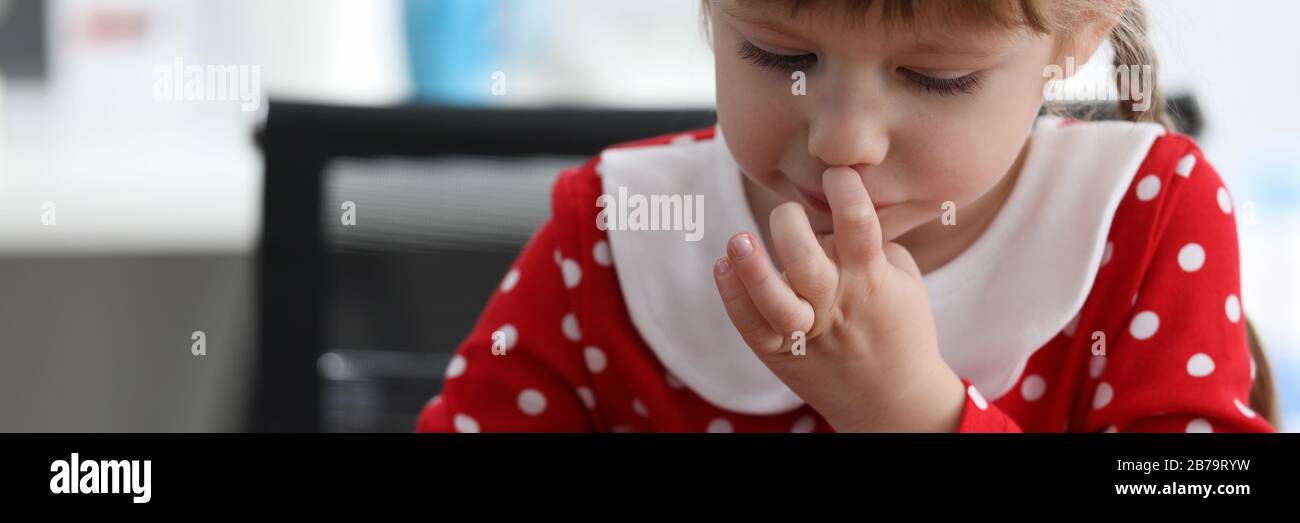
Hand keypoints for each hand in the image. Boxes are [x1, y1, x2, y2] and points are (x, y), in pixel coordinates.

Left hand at [712, 166, 964, 431]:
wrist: (893, 401)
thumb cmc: (901, 328)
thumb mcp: (905, 279)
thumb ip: (873, 243)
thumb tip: (834, 210)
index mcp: (872, 278)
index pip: (859, 226)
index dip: (846, 192)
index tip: (837, 172)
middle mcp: (837, 302)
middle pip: (806, 259)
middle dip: (790, 225)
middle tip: (788, 215)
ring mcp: (809, 330)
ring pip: (776, 300)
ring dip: (753, 268)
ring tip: (737, 240)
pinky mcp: (783, 353)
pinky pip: (753, 327)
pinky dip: (734, 298)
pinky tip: (723, 267)